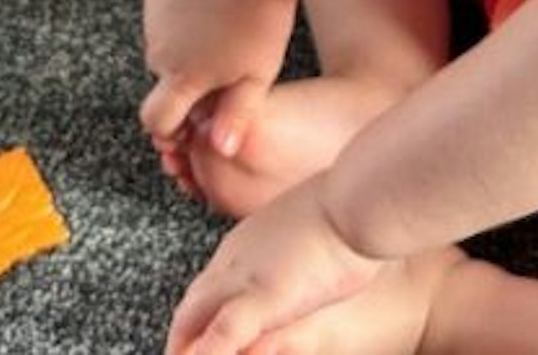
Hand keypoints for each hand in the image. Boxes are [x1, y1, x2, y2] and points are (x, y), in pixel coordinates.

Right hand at [141, 0, 296, 159]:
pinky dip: (179, 6)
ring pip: (164, 38)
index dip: (168, 125)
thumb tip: (221, 151)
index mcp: (184, 76)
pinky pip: (164, 4)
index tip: (187, 117)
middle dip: (184, 73)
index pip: (155, 118)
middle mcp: (160, 48)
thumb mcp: (257, 75)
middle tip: (221, 56)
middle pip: (163, 74)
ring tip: (221, 22)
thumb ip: (235, 116)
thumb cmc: (263, 20)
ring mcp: (155, 12)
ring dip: (182, 38)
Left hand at [166, 175, 381, 353]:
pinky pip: (223, 334)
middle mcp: (233, 259)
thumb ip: (289, 253)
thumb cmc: (347, 208)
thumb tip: (296, 266)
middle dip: (181, 339)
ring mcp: (245, 278)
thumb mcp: (307, 231)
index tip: (196, 339)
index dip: (197, 318)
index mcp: (243, 242)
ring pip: (193, 321)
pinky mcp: (263, 296)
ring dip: (187, 348)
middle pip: (189, 308)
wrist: (356, 199)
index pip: (206, 288)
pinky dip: (208, 352)